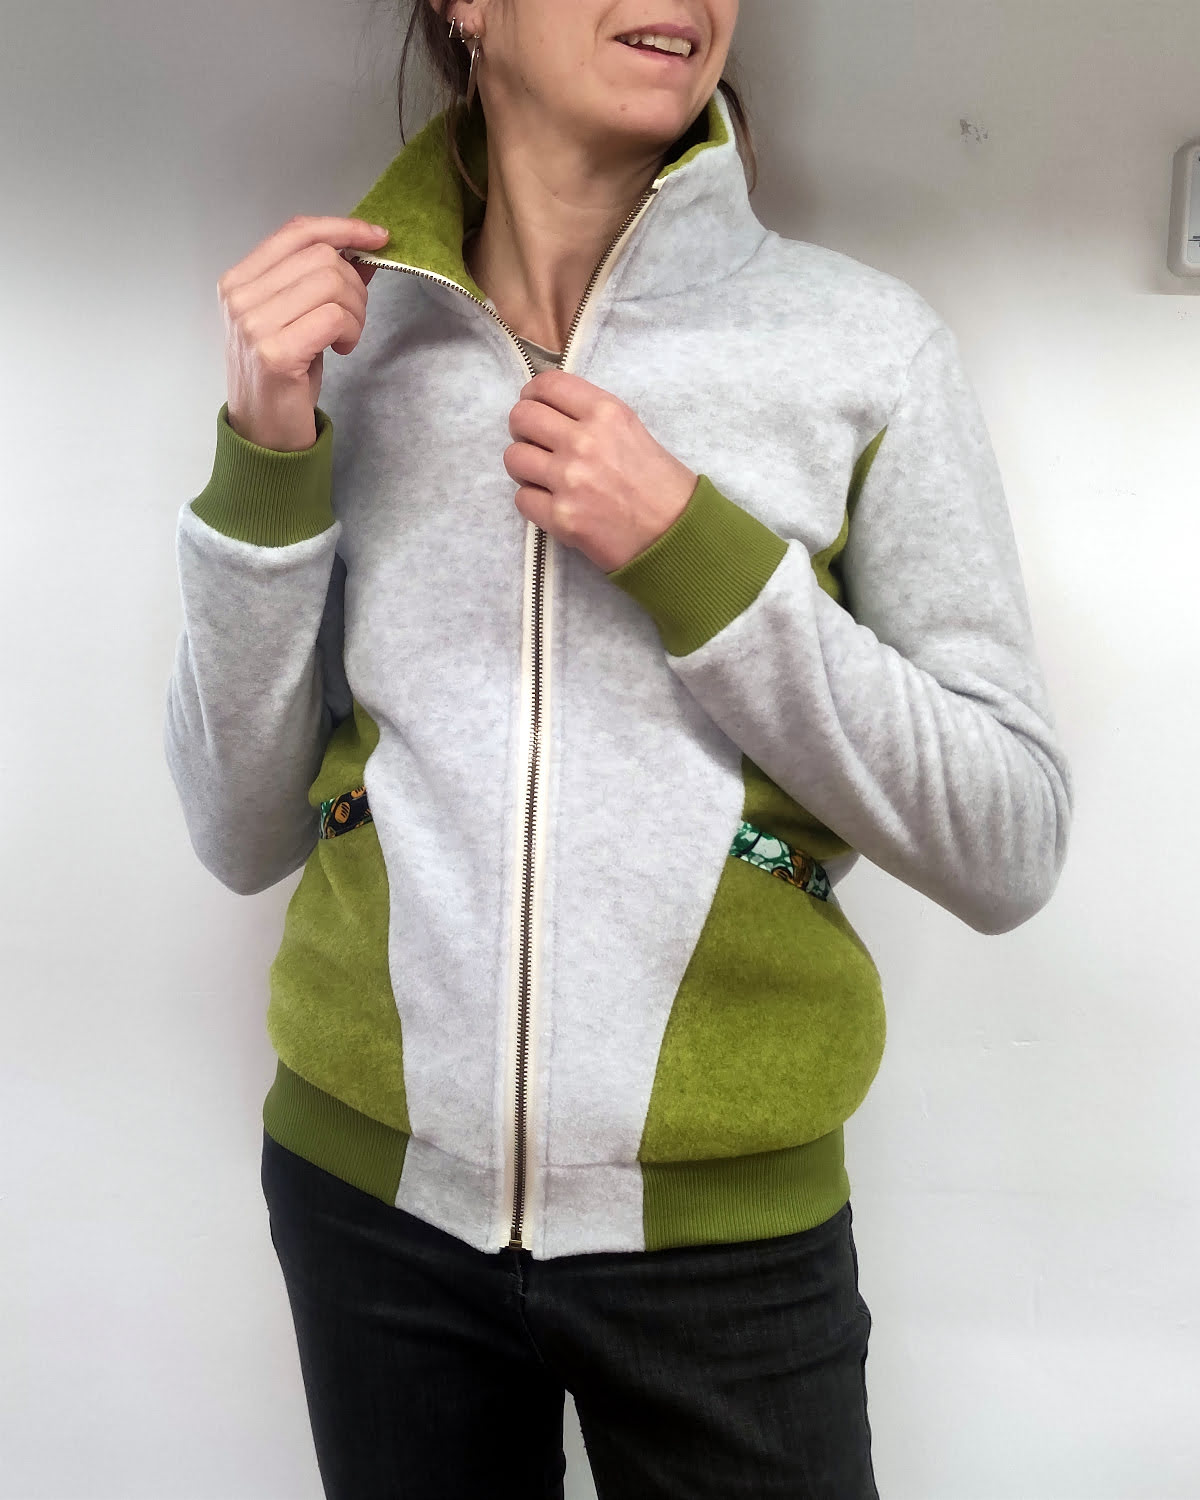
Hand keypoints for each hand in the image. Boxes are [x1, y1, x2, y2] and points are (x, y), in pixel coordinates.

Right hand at [218, 215, 390, 451]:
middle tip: (354, 319)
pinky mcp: (275, 352)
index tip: (378, 238)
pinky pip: (334, 317)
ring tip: (347, 338)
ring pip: (331, 284)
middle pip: (321, 257)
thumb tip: (362, 249)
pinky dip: (352, 331)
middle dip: (355, 285)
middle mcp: (240, 297)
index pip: (296, 231)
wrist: (264, 434)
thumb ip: (320, 281)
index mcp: (239, 280)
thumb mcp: (298, 318)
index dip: (343, 227)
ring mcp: (253, 324)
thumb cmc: (284, 376)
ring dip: (356, 312)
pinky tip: (342, 350)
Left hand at [504, 370, 697, 571]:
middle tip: (535, 443)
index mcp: (605, 412)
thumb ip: (591, 417)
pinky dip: (533, 501)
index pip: (547, 385)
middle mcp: (584, 441)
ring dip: (524, 467)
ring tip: (542, 476)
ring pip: (514, 458)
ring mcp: (570, 480)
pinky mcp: (561, 517)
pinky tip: (553, 503)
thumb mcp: (632, 430)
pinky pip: (521, 499)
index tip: (535, 407)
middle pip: (521, 417)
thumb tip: (550, 411)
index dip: (532, 395)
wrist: (676, 534)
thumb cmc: (660, 484)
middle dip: (522, 430)